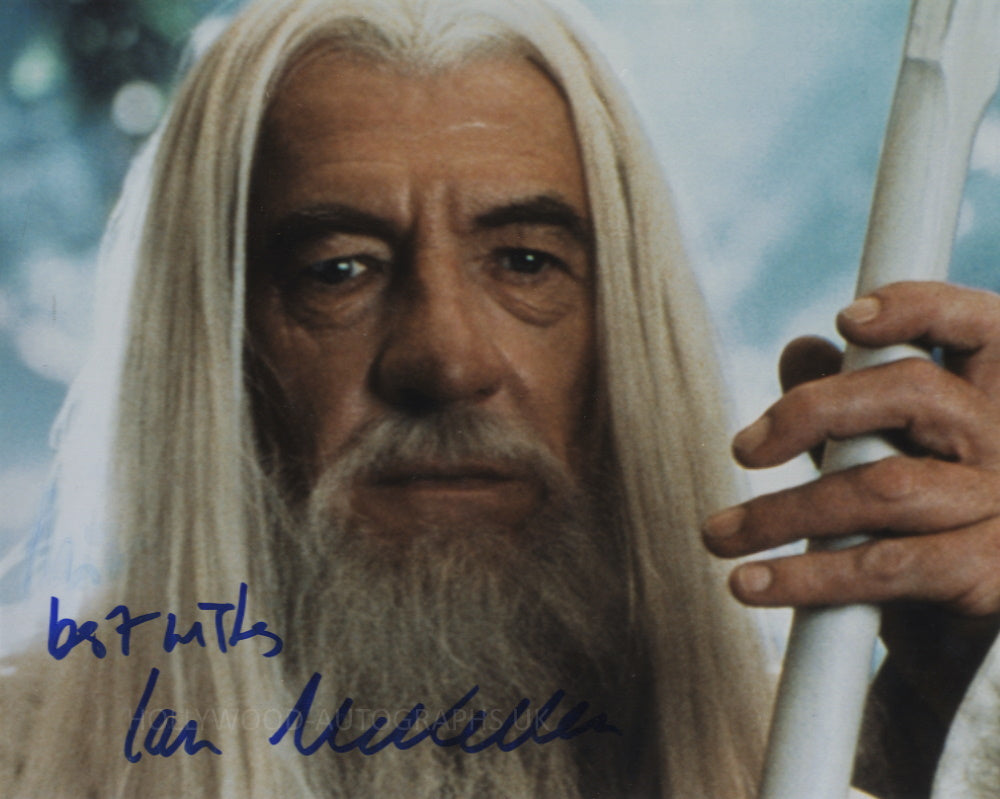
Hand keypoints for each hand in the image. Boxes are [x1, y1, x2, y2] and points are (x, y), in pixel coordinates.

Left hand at [702, 280, 999, 721]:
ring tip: (718, 534)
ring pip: (884, 485)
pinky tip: (749, 584)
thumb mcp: (885, 462)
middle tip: (743, 448)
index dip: (920, 310)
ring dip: (781, 512)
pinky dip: (806, 576)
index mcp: (992, 402)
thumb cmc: (922, 537)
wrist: (962, 653)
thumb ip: (849, 408)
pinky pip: (885, 566)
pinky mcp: (990, 574)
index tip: (846, 321)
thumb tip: (801, 348)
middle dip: (813, 410)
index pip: (981, 328)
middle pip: (916, 392)